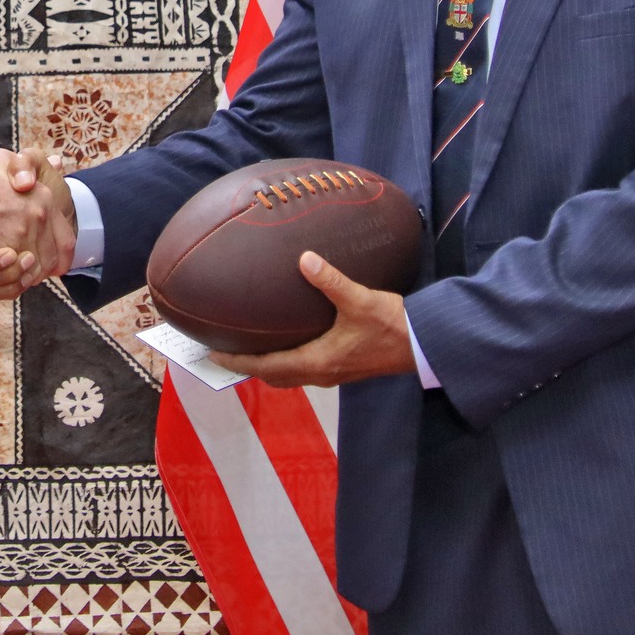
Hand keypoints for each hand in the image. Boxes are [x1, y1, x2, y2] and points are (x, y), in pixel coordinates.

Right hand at [0, 155, 74, 300]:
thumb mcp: (8, 160)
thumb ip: (32, 167)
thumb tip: (58, 162)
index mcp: (45, 197)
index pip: (67, 242)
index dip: (59, 259)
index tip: (47, 265)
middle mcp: (38, 216)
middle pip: (48, 262)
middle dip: (33, 270)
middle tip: (14, 266)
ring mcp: (19, 233)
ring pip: (27, 274)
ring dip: (12, 276)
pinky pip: (7, 277)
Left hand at [211, 252, 414, 387]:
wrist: (423, 346)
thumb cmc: (392, 326)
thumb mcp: (359, 300)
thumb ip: (330, 280)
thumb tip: (304, 258)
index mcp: (318, 362)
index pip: (266, 367)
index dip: (237, 363)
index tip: (212, 355)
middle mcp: (321, 373)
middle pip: (273, 376)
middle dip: (246, 366)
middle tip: (222, 352)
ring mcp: (332, 373)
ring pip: (288, 375)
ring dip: (266, 364)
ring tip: (247, 348)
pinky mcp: (342, 368)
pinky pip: (304, 368)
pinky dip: (285, 359)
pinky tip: (286, 340)